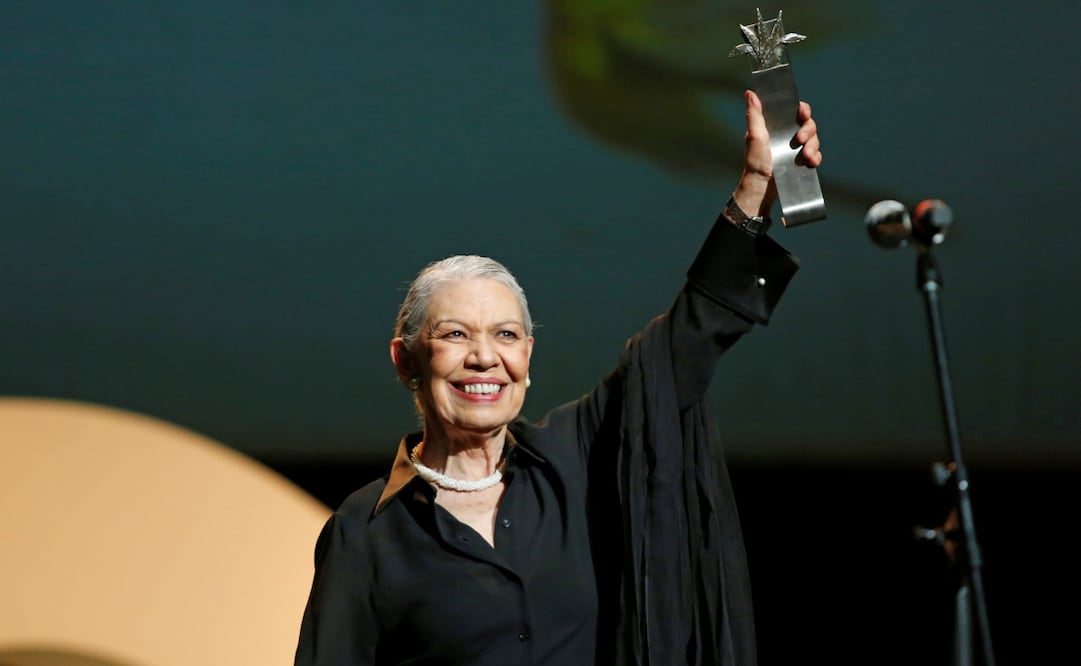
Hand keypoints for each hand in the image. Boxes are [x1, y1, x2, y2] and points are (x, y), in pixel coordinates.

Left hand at [733, 90, 821, 217]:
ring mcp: (796, 149)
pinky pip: (816, 155)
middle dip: (808, 130)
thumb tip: (750, 93)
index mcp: (778, 126)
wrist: (761, 187)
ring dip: (813, 146)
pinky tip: (811, 162)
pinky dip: (816, 157)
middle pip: (808, 124)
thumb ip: (754, 115)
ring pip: (814, 139)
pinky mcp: (802, 162)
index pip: (795, 112)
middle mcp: (788, 135)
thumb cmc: (755, 162)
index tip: (802, 113)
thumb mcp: (754, 136)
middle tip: (800, 139)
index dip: (802, 109)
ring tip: (806, 156)